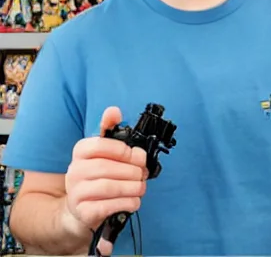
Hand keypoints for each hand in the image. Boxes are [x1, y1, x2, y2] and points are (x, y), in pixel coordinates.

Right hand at [62, 106, 147, 256]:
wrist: (82, 208)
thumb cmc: (100, 174)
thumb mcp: (104, 150)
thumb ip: (110, 129)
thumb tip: (113, 110)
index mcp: (80, 152)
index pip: (100, 145)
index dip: (123, 150)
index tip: (138, 156)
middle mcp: (74, 172)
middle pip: (107, 168)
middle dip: (132, 171)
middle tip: (144, 174)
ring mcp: (76, 194)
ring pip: (109, 188)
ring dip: (132, 187)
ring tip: (141, 187)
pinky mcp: (83, 213)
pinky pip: (107, 207)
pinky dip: (126, 203)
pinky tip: (134, 201)